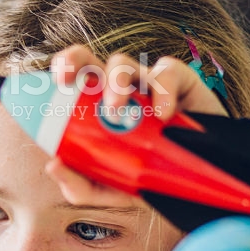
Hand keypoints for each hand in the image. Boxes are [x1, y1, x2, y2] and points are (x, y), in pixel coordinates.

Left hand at [43, 46, 229, 210]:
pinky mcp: (180, 82)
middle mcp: (116, 90)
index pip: (70, 82)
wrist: (197, 186)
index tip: (53, 83)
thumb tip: (52, 166)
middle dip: (74, 60)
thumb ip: (79, 186)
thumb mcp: (109, 191)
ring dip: (114, 82)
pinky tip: (162, 114)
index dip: (58, 71)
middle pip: (88, 59)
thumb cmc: (148, 180)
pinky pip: (167, 73)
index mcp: (94, 109)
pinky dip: (162, 90)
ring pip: (123, 63)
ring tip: (115, 110)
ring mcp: (146, 84)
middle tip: (69, 80)